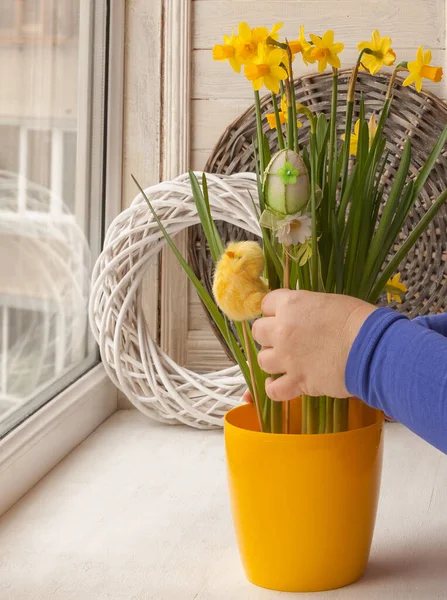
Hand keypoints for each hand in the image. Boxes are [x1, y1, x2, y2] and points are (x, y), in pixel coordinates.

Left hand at [251, 289, 375, 401]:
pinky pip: (273, 390)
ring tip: (286, 360)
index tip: (283, 314)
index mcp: (291, 305)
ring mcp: (286, 358)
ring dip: (272, 359)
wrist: (371, 348)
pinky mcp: (297, 381)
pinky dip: (273, 388)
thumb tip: (302, 317)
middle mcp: (282, 330)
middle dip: (269, 334)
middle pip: (258, 332)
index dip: (274, 310)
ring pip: (262, 360)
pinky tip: (278, 383)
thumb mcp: (328, 302)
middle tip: (285, 338)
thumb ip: (306, 309)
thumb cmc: (358, 320)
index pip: (266, 303)